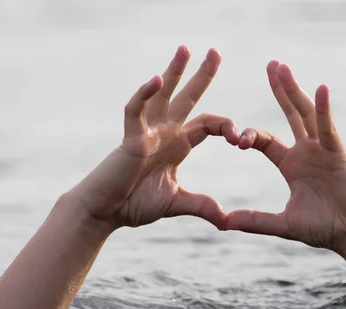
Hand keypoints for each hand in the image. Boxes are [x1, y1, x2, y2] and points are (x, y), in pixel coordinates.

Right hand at [70, 46, 238, 229]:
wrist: (106, 212)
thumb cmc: (135, 203)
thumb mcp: (177, 203)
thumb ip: (201, 206)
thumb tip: (227, 222)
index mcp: (179, 145)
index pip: (208, 124)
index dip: (226, 126)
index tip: (240, 138)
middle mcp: (165, 133)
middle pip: (187, 98)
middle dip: (202, 76)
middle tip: (216, 51)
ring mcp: (147, 133)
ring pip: (162, 95)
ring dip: (174, 72)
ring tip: (185, 49)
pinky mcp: (130, 139)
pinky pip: (136, 111)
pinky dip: (144, 95)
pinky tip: (156, 79)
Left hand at [226, 61, 345, 254]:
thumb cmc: (325, 228)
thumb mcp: (284, 224)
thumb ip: (256, 220)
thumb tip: (224, 223)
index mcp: (292, 165)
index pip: (266, 140)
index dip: (250, 136)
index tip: (236, 140)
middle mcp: (307, 152)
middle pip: (291, 114)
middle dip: (280, 90)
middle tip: (271, 65)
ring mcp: (324, 151)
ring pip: (307, 114)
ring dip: (294, 90)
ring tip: (281, 67)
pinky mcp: (340, 155)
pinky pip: (329, 129)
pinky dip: (324, 110)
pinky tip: (320, 89)